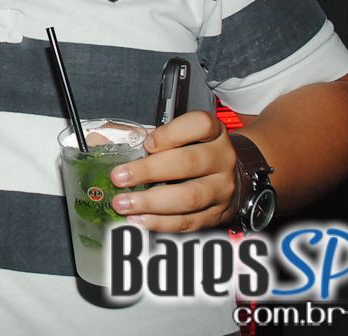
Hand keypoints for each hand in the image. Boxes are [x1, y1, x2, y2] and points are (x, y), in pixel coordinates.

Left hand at [107, 111, 237, 231]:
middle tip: (119, 177)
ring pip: (188, 197)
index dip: (171, 133)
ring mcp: (222, 189)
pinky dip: (160, 223)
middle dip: (148, 171)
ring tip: (123, 203)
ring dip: (150, 202)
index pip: (200, 125)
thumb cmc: (198, 152)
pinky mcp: (217, 215)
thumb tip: (115, 148)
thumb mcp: (186, 137)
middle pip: (188, 163)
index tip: (146, 143)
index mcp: (214, 134)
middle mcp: (222, 159)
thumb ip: (158, 139)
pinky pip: (189, 222)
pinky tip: (139, 219)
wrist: (233, 179)